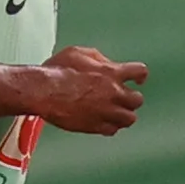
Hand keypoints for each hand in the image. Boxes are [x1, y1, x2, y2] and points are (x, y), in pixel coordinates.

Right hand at [31, 45, 148, 135]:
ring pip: (129, 118)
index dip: (140, 76)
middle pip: (138, 100)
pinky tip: (102, 122)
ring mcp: (106, 111)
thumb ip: (98, 58)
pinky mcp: (96, 126)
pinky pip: (112, 130)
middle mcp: (114, 93)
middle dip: (131, 99)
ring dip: (123, 114)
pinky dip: (110, 127)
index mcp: (112, 72)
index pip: (140, 72)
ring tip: (115, 113)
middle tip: (122, 99)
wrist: (44, 91)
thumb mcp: (78, 53)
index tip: (138, 80)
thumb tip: (106, 63)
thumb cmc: (57, 70)